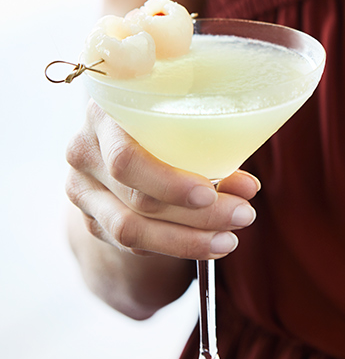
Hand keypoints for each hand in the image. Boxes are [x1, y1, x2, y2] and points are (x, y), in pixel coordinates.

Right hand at [66, 100, 259, 260]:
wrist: (119, 133)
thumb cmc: (163, 116)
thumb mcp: (181, 117)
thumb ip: (210, 146)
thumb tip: (247, 188)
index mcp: (103, 113)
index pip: (126, 158)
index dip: (168, 182)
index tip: (211, 193)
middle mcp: (84, 151)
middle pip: (137, 198)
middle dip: (197, 215)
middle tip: (243, 215)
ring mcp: (83, 189)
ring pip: (131, 230)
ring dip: (187, 240)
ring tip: (230, 239)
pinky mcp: (91, 219)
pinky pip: (132, 243)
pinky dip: (174, 245)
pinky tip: (208, 243)